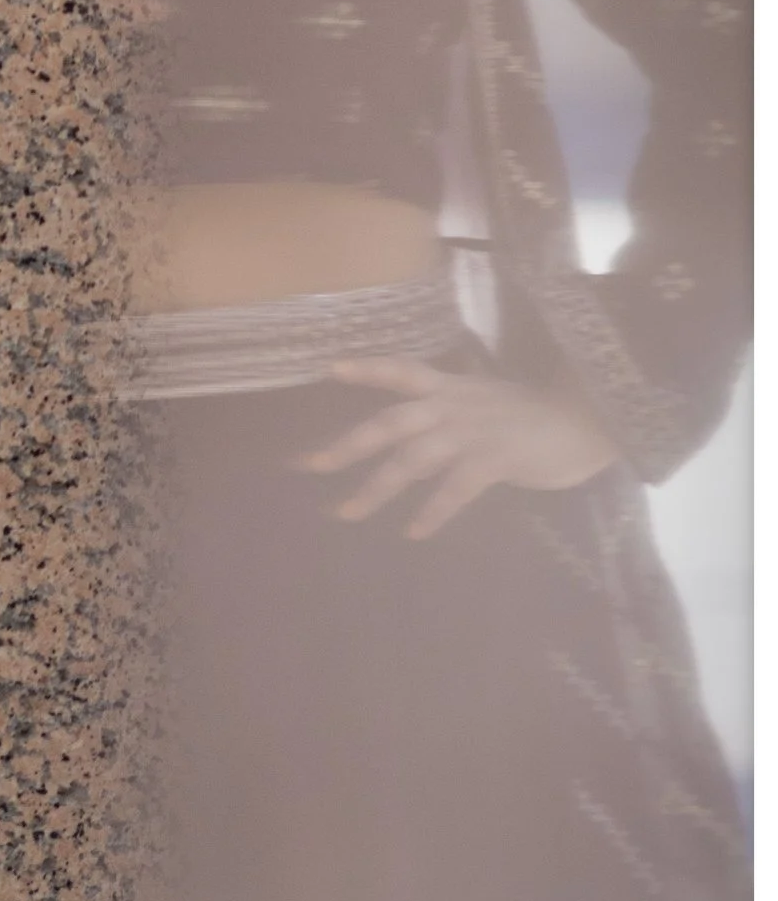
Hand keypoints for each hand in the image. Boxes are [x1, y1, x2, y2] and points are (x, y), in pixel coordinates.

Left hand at [298, 357, 617, 542]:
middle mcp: (455, 405)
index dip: (367, 368)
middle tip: (310, 465)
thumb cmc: (537, 416)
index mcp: (452, 388)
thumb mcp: (487, 400)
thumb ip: (453, 408)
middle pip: (390, 422)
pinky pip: (456, 488)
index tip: (329, 369)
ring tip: (347, 512)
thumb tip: (421, 426)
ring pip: (413, 460)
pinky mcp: (497, 460)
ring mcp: (474, 432)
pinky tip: (413, 532)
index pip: (402, 371)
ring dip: (376, 488)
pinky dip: (432, 511)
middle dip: (348, 444)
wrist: (590, 421)